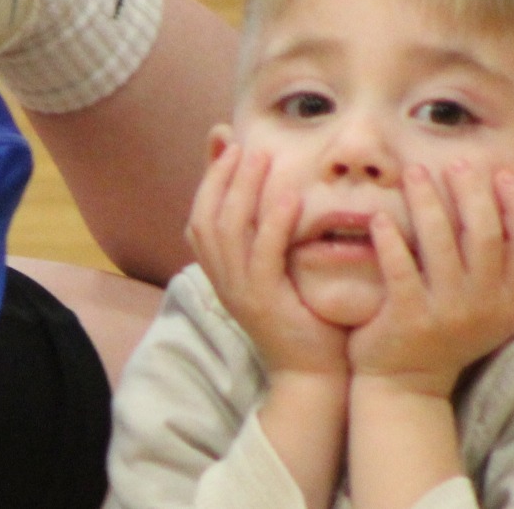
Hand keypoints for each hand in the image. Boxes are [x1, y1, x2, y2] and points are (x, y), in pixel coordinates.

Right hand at [186, 133, 348, 381]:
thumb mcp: (281, 269)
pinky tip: (289, 199)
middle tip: (242, 143)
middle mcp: (222, 280)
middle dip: (221, 175)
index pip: (200, 214)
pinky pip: (262, 257)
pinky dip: (272, 224)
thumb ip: (273, 231)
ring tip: (261, 157)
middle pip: (206, 216)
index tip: (224, 139)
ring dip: (243, 190)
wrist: (313, 374)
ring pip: (228, 231)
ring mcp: (239, 292)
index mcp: (221, 271)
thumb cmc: (304, 318)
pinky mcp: (264, 303)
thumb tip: (277, 187)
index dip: (209, 175)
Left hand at [348, 164, 513, 398]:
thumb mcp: (499, 314)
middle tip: (455, 162)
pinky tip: (380, 217)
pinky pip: (400, 268)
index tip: (502, 172)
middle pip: (486, 235)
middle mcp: (487, 307)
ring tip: (414, 173)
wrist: (408, 385)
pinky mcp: (409, 319)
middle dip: (471, 191)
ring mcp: (448, 315)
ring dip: (427, 202)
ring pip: (441, 243)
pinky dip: (390, 238)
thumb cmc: (452, 335)